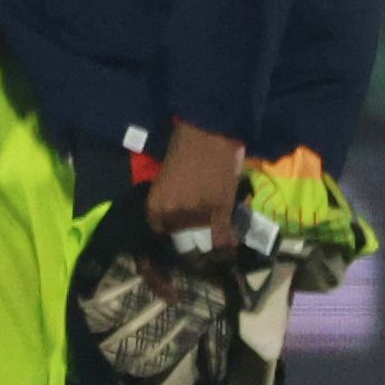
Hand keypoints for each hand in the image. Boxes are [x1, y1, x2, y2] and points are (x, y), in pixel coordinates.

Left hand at [146, 122, 245, 240]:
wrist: (208, 132)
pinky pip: (221, 235)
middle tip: (192, 216)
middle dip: (184, 225)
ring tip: (209, 218)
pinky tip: (227, 252)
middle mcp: (175, 213)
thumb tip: (173, 206)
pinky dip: (224, 245)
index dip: (165, 227)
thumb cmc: (182, 145)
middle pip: (179, 231)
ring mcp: (198, 213)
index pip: (158, 227)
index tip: (170, 225)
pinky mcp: (221, 209)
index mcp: (156, 203)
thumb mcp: (165, 173)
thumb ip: (167, 193)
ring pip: (201, 231)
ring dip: (204, 227)